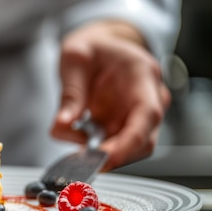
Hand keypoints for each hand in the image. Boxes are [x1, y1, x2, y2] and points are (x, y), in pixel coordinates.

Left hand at [52, 20, 170, 170]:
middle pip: (144, 140)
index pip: (147, 114)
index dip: (129, 141)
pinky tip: (79, 151)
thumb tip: (62, 125)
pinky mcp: (125, 126)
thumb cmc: (91, 48)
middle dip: (115, 156)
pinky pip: (117, 147)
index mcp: (142, 75)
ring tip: (76, 157)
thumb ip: (71, 92)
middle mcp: (149, 98)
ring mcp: (139, 115)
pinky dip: (98, 154)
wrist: (99, 47)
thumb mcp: (74, 58)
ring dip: (105, 157)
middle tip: (83, 163)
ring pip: (131, 149)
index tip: (105, 157)